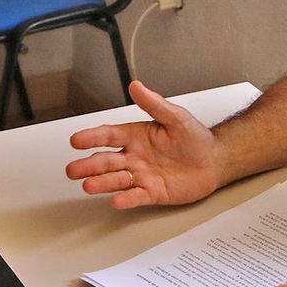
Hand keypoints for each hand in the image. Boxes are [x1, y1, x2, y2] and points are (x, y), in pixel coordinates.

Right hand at [65, 81, 219, 208]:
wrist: (214, 161)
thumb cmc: (194, 139)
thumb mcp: (175, 117)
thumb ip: (154, 104)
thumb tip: (136, 86)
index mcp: (136, 136)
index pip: (109, 136)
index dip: (92, 137)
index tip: (76, 140)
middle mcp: (134, 156)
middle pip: (106, 161)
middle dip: (89, 165)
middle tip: (72, 170)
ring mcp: (141, 175)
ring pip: (116, 180)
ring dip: (101, 183)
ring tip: (87, 186)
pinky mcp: (152, 192)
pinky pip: (136, 196)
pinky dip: (126, 199)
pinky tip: (115, 200)